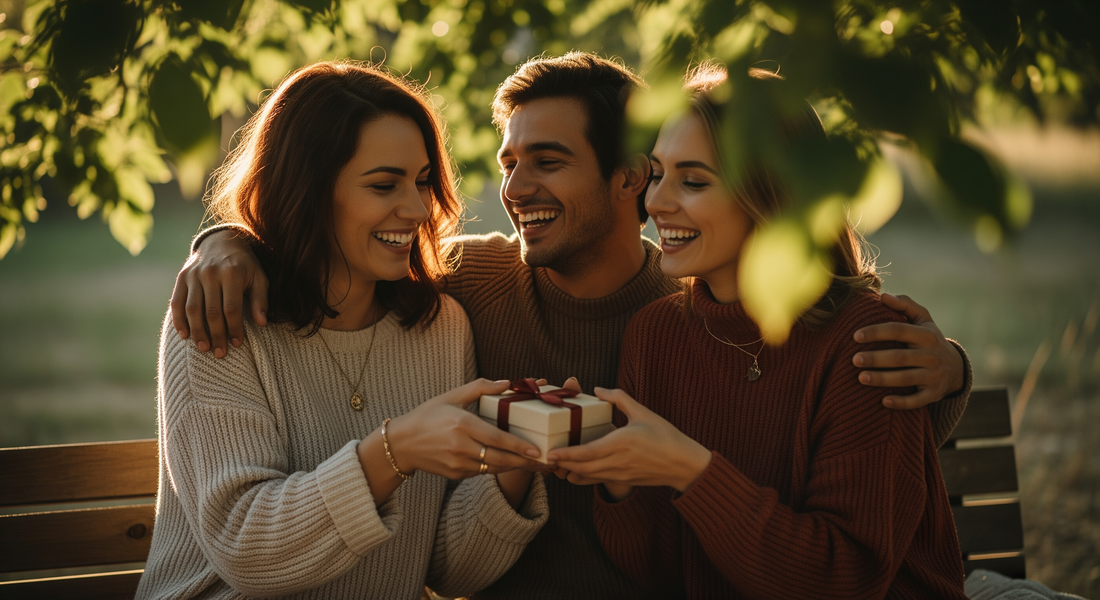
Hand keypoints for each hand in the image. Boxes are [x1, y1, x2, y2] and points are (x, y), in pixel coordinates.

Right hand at [170, 229, 268, 357]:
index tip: (237, 344)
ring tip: (204, 348)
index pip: (232, 308)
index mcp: (232, 273)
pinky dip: (179, 320)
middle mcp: (210, 273)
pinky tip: (184, 335)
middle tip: (220, 354)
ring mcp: (194, 275)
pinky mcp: (182, 277)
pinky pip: (177, 302)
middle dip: (216, 335)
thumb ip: (261, 299)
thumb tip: (262, 323)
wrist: (221, 241)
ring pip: (192, 309)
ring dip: (197, 332)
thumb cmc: (244, 265)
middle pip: (212, 312)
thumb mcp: (259, 277)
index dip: (234, 328)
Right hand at [385, 379, 541, 479]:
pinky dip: (497, 468)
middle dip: (524, 462)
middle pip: (499, 458)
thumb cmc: (428, 416)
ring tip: (535, 466)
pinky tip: (511, 464)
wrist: (401, 444)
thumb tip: (508, 382)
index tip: (536, 450)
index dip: (518, 446)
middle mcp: (460, 446)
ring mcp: (457, 463)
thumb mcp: (451, 396)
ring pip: (493, 468)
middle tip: (545, 462)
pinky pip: (482, 472)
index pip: (495, 438)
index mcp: (461, 424)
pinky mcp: (455, 474)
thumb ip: (480, 388)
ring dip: (515, 467)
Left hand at [546, 387, 711, 493]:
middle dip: (561, 465)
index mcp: (621, 443)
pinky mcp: (623, 481)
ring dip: (570, 472)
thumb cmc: (665, 436)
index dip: (566, 455)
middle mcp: (617, 462)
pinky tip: (574, 470)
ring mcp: (620, 474)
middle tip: (545, 458)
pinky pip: (597, 480)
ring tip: (556, 464)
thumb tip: (598, 389)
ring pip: (587, 477)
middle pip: (581, 468)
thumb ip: (619, 398)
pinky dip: (583, 477)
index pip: (587, 452)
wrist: (684, 464)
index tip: (550, 453)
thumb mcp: (643, 412)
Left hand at [853, 293, 964, 409]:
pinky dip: (901, 402)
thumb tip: (882, 296)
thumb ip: (905, 305)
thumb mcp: (922, 319)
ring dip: (882, 379)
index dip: (877, 332)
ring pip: (906, 378)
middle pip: (900, 357)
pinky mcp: (934, 394)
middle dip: (876, 358)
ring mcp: (934, 376)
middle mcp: (932, 355)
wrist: (955, 367)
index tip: (855, 336)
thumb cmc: (928, 339)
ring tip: (860, 377)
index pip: (899, 330)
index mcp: (926, 335)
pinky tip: (883, 402)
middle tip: (854, 359)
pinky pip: (917, 400)